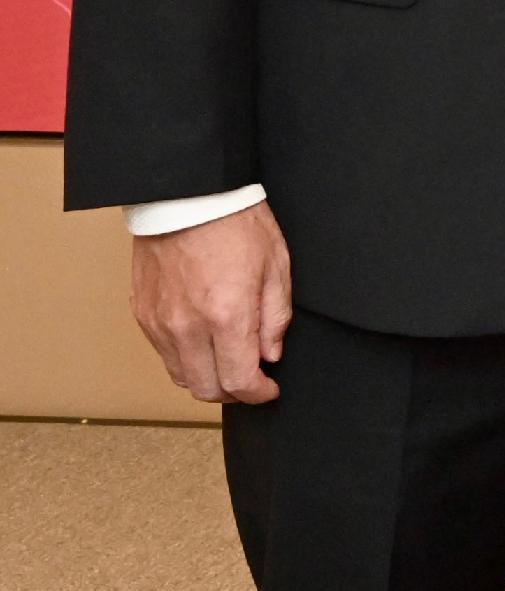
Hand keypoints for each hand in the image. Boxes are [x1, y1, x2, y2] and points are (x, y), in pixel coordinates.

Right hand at [132, 204, 289, 404]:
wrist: (187, 196)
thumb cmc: (236, 222)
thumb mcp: (276, 265)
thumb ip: (275, 317)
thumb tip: (271, 354)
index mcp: (227, 316)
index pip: (239, 381)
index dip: (258, 394)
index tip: (269, 389)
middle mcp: (188, 327)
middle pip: (206, 389)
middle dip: (233, 393)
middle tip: (252, 378)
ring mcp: (160, 323)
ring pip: (181, 376)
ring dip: (207, 378)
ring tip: (228, 360)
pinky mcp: (142, 315)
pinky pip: (163, 354)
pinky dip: (185, 358)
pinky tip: (203, 341)